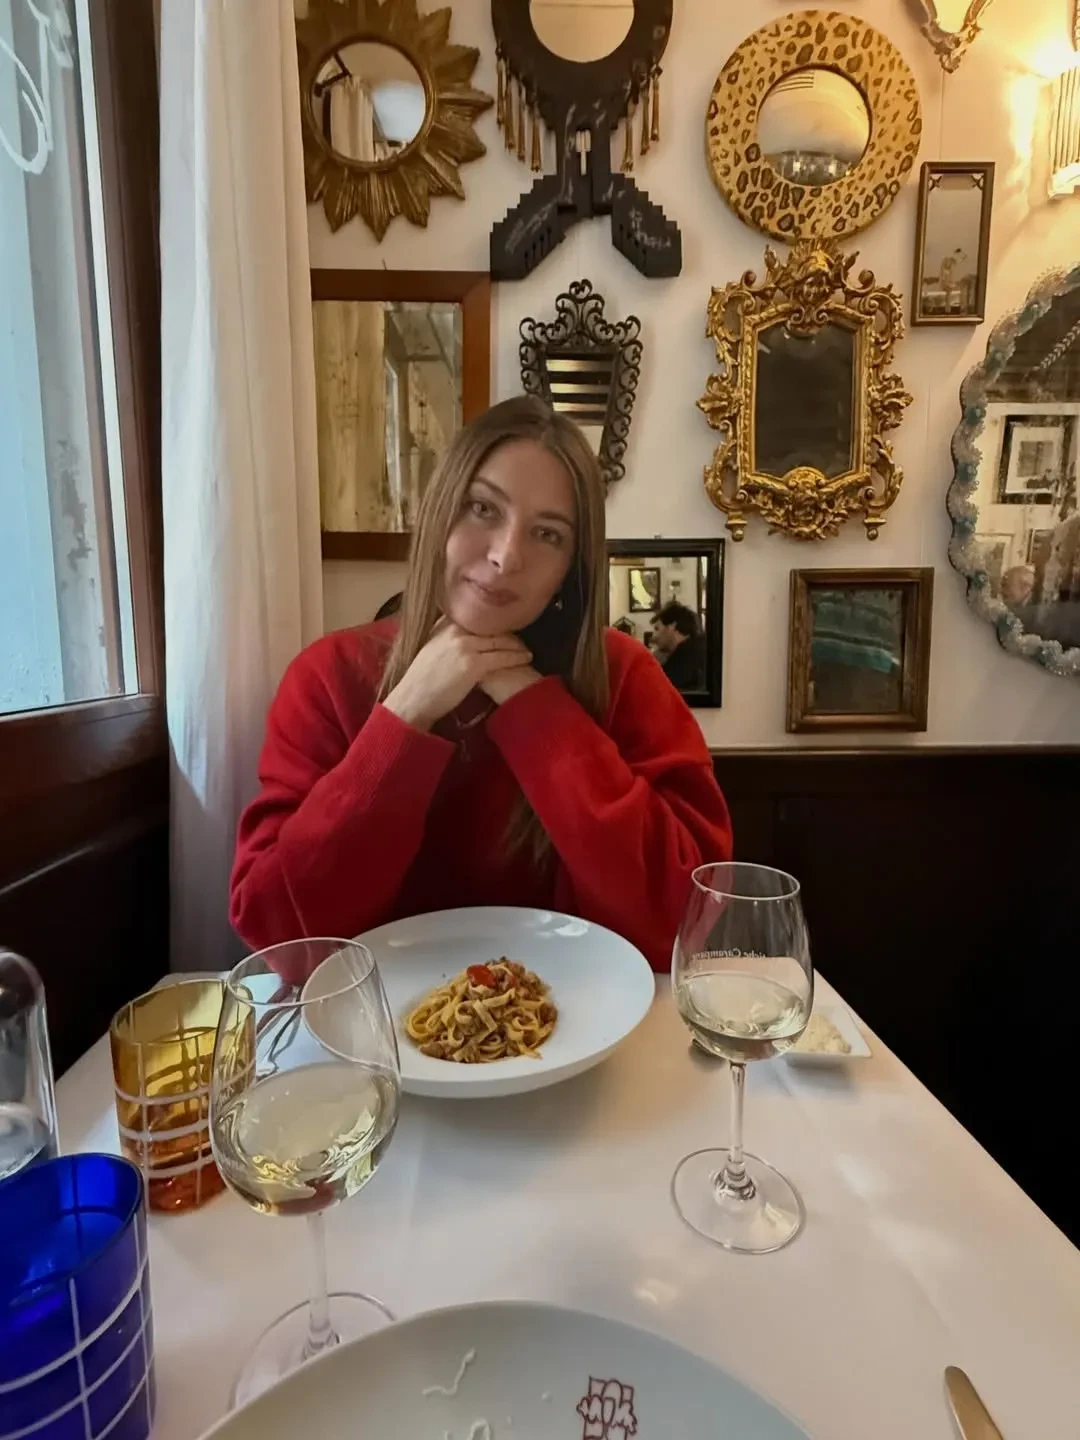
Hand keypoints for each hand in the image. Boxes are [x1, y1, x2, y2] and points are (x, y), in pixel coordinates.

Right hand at [383, 623, 531, 731]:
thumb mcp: (431, 647)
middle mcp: (455, 630)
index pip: (478, 618)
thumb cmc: (420, 679)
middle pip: (491, 628)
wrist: (412, 699)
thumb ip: (448, 636)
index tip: (506, 627)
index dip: (494, 623)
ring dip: (517, 645)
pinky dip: (516, 658)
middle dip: (509, 634)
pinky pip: (502, 657)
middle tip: (521, 639)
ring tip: (526, 649)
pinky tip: (526, 658)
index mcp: (445, 624)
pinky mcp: (473, 664)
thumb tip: (464, 632)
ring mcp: (465, 646)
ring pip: (500, 641)